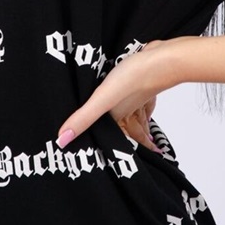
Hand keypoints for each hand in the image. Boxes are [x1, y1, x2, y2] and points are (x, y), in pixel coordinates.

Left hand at [56, 40, 179, 150]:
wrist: (163, 58)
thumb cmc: (135, 78)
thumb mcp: (103, 99)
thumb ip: (83, 118)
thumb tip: (61, 142)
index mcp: (118, 117)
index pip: (116, 141)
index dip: (115, 152)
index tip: (116, 166)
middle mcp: (129, 110)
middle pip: (130, 132)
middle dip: (133, 144)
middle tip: (139, 159)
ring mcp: (138, 97)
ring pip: (138, 118)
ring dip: (140, 129)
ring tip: (146, 141)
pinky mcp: (143, 83)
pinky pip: (144, 102)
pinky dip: (145, 109)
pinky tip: (146, 110)